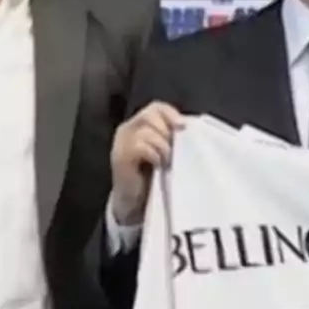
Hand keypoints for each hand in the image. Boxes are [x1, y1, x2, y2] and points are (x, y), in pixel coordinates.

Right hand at [110, 102, 184, 224]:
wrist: (134, 201)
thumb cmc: (153, 174)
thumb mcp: (163, 150)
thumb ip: (170, 136)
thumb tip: (187, 126)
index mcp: (138, 124)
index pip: (156, 107)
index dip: (171, 113)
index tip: (184, 126)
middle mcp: (127, 128)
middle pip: (150, 115)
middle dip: (167, 131)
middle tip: (173, 149)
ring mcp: (121, 142)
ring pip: (148, 131)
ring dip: (164, 146)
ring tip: (167, 160)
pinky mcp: (120, 156)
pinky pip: (142, 146)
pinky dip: (155, 154)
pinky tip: (159, 165)